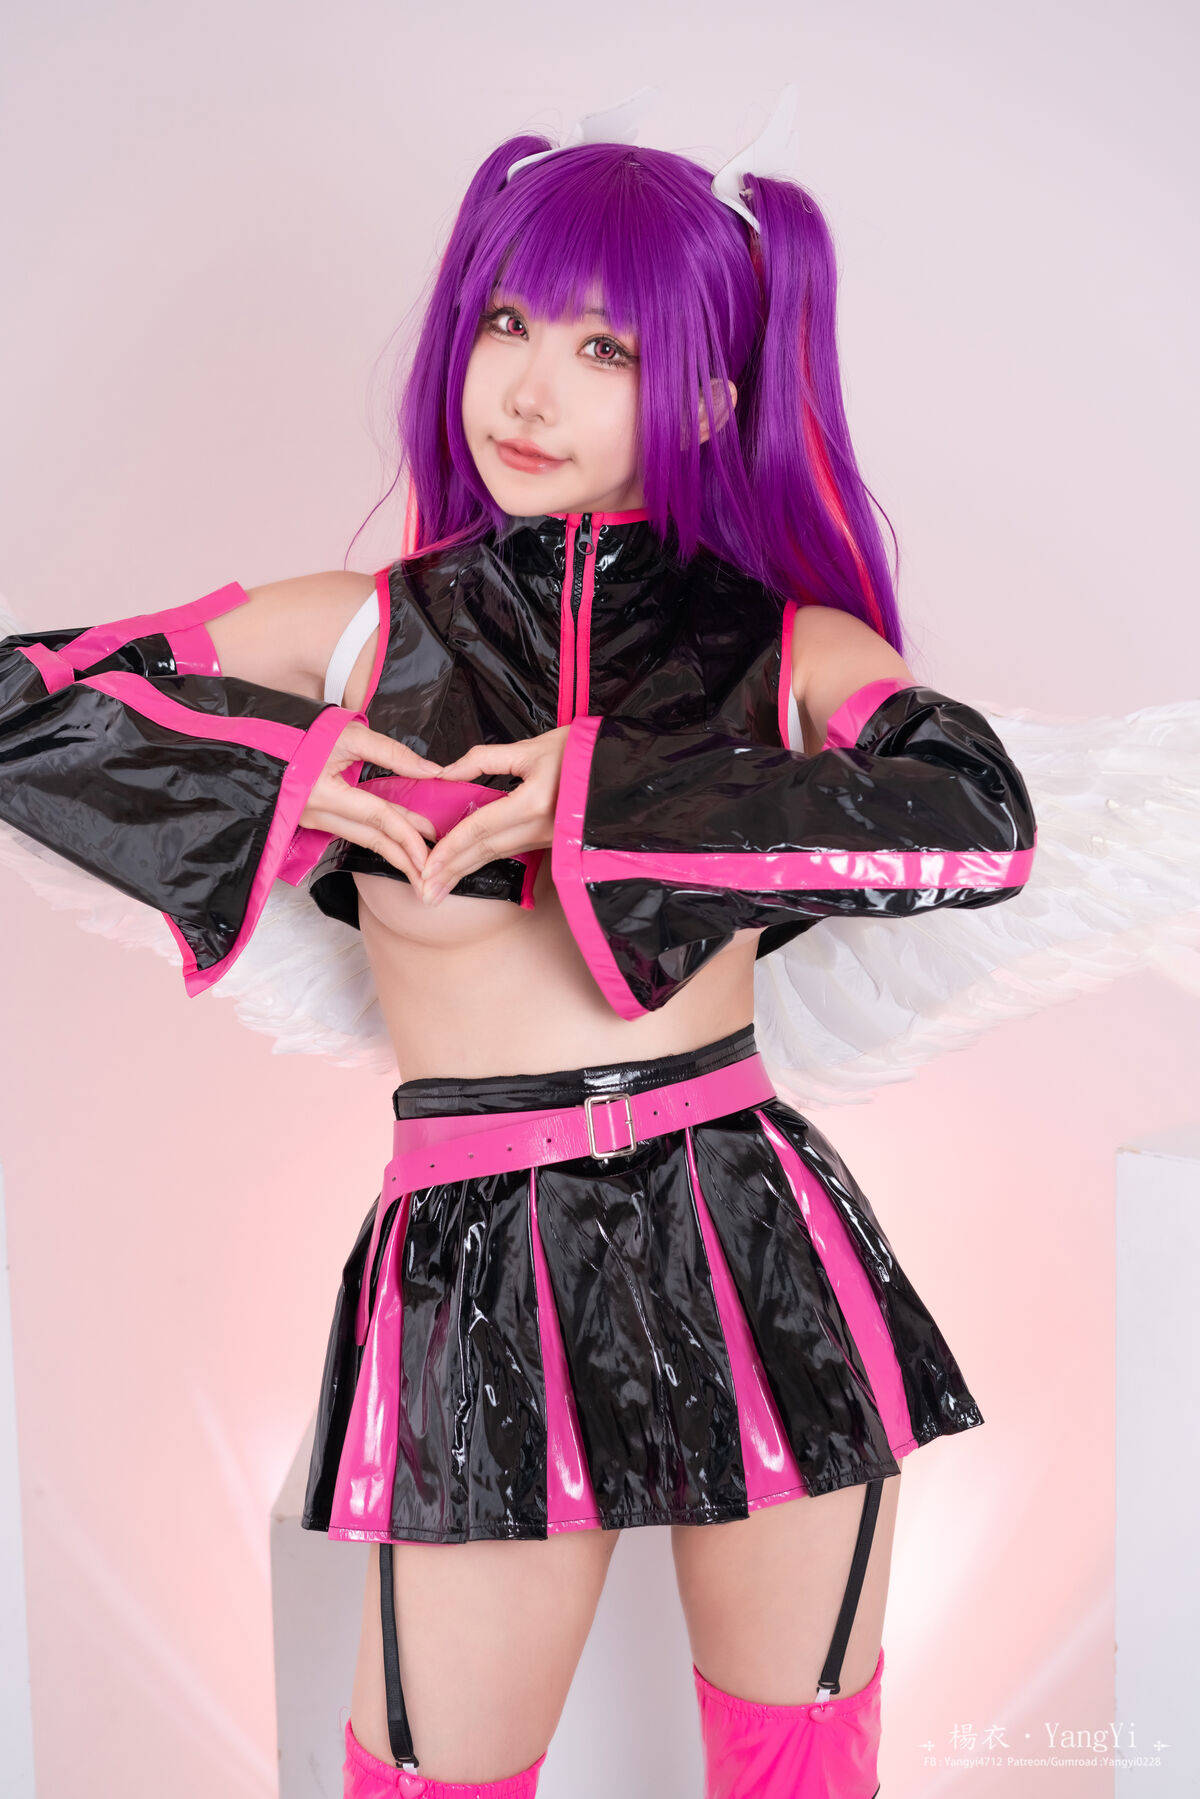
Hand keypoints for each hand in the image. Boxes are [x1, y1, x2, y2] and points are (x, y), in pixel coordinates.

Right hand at [299, 719, 441, 885]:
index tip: (430, 851)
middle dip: (404, 857)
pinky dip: (375, 837)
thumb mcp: (350, 735)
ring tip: (418, 864)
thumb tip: (430, 771)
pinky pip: (350, 831)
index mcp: (323, 792)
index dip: (406, 834)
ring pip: (360, 838)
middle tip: (431, 872)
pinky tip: (394, 845)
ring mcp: (311, 819)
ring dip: (392, 851)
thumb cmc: (301, 732)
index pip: (376, 818)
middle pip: (370, 838)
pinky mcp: (312, 818)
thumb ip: (392, 753)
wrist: (262, 737)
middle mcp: (315, 813)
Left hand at [420, 727, 569, 903]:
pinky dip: (487, 860)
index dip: (449, 848)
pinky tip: (469, 868)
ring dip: (466, 871)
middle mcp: (541, 828)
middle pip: (486, 852)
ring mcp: (550, 839)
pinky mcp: (554, 842)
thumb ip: (483, 760)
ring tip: (440, 887)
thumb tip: (446, 773)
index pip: (480, 829)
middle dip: (452, 872)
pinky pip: (514, 852)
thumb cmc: (581, 751)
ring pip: (499, 856)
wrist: (625, 768)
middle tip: (424, 893)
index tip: (425, 866)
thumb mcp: (531, 748)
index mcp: (532, 803)